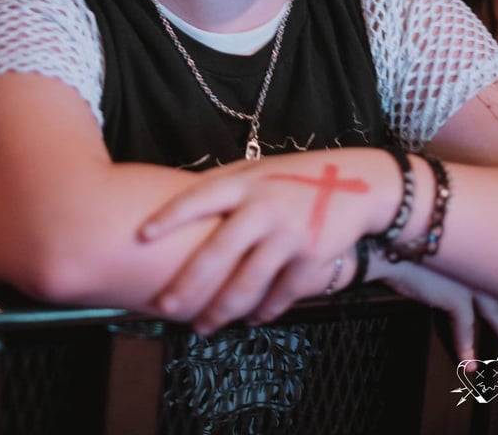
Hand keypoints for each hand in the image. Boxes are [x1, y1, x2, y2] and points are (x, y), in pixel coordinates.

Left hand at [139, 151, 379, 332]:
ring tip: (203, 326)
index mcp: (246, 182)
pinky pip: (279, 295)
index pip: (200, 197)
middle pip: (218, 253)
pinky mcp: (312, 256)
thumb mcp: (257, 171)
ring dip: (221, 311)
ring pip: (246, 284)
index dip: (170, 216)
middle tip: (164, 309)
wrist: (356, 183)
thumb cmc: (294, 178)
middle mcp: (265, 206)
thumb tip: (176, 205)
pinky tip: (250, 320)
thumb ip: (222, 186)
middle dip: (187, 286)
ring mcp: (289, 232)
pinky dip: (262, 312)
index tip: (141, 234)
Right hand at [374, 255, 497, 361]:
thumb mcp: (428, 243)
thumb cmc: (399, 238)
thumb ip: (444, 255)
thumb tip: (440, 267)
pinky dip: (466, 346)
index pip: (494, 263)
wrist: (387, 243)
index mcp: (469, 243)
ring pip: (495, 309)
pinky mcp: (457, 298)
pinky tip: (468, 361)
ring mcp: (468, 278)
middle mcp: (474, 259)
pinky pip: (466, 327)